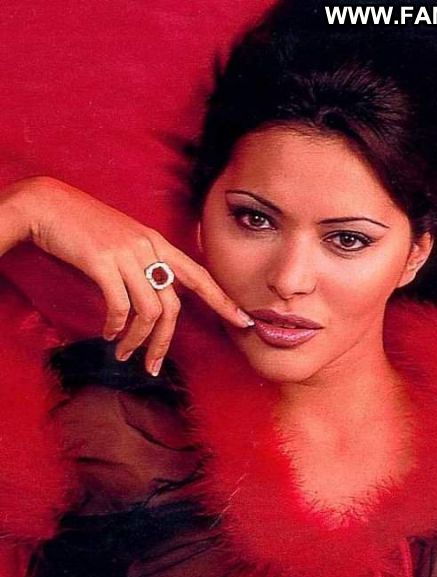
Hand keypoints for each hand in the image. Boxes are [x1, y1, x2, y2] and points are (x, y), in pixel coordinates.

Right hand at [2, 177, 253, 372]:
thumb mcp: (122, 241)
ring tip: (123, 353)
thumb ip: (142, 265)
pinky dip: (117, 328)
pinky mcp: (103, 261)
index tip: (244, 321)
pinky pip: (121, 307)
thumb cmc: (81, 227)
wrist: (46, 205)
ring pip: (149, 311)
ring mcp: (126, 253)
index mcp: (156, 242)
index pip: (199, 275)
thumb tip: (153, 302)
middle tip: (152, 366)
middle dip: (163, 342)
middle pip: (172, 306)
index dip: (222, 301)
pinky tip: (108, 335)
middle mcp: (147, 247)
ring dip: (138, 340)